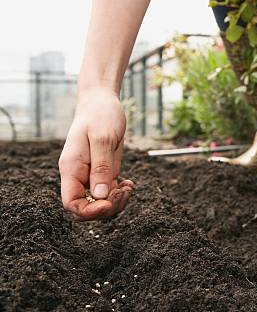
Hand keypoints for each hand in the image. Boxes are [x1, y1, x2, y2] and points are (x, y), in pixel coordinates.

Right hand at [58, 87, 133, 220]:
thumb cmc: (100, 115)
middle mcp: (79, 175)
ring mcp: (91, 174)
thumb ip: (101, 167)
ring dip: (117, 201)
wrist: (102, 101)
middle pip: (86, 208)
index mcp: (71, 168)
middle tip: (124, 191)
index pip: (71, 203)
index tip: (109, 202)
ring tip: (129, 186)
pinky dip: (120, 193)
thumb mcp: (103, 138)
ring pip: (100, 203)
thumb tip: (100, 196)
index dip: (89, 211)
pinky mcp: (103, 171)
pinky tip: (129, 183)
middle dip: (107, 208)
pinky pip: (109, 193)